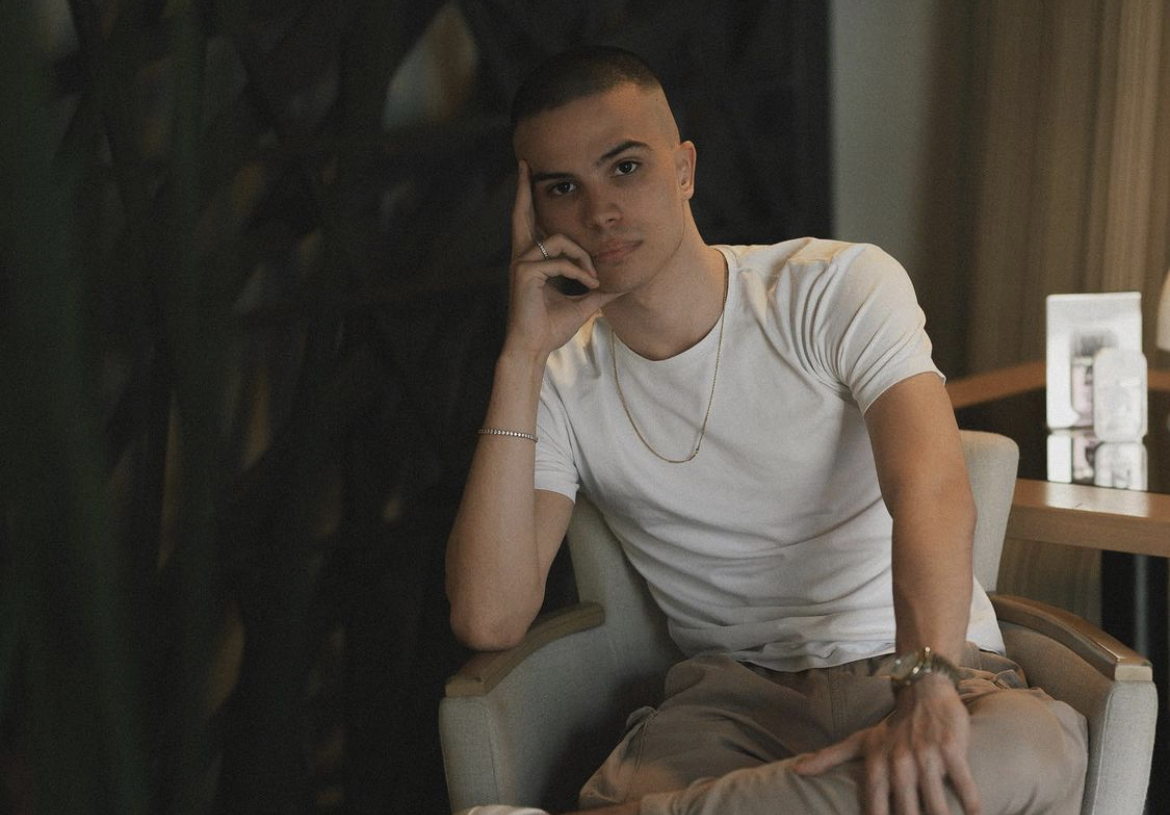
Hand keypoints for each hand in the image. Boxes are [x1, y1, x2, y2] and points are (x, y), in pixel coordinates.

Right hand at [505, 161, 616, 359]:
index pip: (529, 225)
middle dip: (524, 189)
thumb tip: (620, 285)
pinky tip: (588, 285)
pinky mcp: (524, 274)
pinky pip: (559, 261)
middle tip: (526, 164)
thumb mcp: (582, 304)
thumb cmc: (550, 328)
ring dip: (583, 257)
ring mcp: (521, 265)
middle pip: (522, 215)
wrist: (534, 349)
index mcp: (531, 261)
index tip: (528, 178)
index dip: (527, 201)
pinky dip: (579, 271)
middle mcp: (522, 258)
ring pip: (559, 240)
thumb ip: (597, 290)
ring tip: (593, 279)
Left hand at [793, 675, 979, 814]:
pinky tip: (975, 814)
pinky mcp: (951, 751)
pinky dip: (972, 804)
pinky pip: (964, 785)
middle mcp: (899, 764)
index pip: (875, 808)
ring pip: (937, 806)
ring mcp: (926, 758)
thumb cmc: (890, 726)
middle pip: (908, 813)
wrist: (922, 691)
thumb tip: (795, 771)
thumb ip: (827, 758)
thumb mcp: (858, 741)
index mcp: (877, 765)